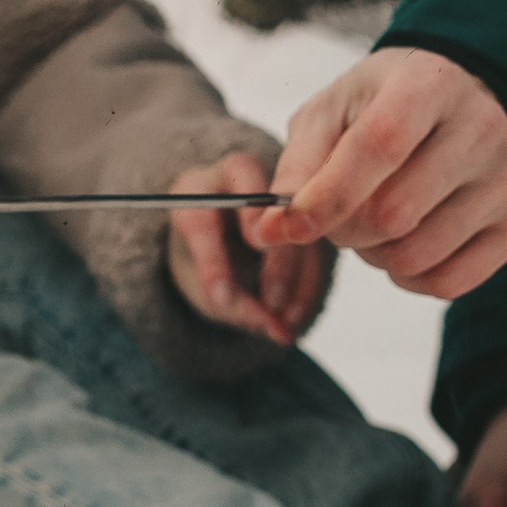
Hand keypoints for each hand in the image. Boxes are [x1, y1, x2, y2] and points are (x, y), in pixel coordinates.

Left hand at [166, 152, 328, 345]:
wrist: (215, 244)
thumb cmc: (196, 260)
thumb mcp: (199, 286)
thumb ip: (230, 305)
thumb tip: (274, 328)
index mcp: (195, 189)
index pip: (201, 217)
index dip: (212, 260)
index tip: (223, 299)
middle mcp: (236, 178)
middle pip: (257, 205)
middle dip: (268, 256)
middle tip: (269, 302)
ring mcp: (275, 188)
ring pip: (294, 225)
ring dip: (292, 277)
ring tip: (282, 319)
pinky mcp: (302, 209)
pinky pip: (312, 241)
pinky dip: (305, 283)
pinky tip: (294, 316)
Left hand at [257, 49, 506, 299]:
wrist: (457, 105)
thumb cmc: (379, 109)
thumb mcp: (330, 114)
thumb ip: (296, 165)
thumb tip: (270, 230)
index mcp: (428, 82)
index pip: (377, 147)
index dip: (326, 197)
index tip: (287, 226)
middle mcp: (483, 124)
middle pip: (393, 214)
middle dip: (344, 231)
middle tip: (338, 216)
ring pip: (417, 256)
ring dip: (375, 256)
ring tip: (375, 226)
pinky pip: (450, 283)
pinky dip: (410, 279)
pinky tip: (406, 244)